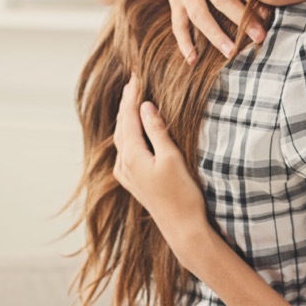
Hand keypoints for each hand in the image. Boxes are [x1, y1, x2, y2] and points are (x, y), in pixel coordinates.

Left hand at [112, 75, 210, 267]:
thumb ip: (157, 131)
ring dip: (126, 117)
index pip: (128, 117)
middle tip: (133, 81)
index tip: (136, 76)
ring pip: (121, 137)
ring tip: (131, 99)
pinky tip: (132, 130)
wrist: (183, 230)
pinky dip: (128, 132)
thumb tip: (146, 106)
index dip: (132, 95)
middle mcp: (123, 164)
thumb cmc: (182, 194)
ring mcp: (126, 174)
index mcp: (131, 156)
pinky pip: (125, 149)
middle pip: (121, 125)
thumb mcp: (172, 158)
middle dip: (126, 102)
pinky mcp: (133, 181)